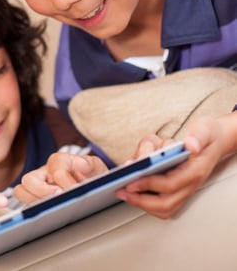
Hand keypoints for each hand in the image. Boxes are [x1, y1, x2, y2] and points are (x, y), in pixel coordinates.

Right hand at [13, 153, 106, 203]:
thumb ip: (90, 164)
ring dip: (34, 201)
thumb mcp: (96, 167)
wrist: (92, 186)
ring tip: (52, 210)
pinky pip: (25, 204)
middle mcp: (44, 172)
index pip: (55, 169)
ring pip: (21, 191)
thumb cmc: (91, 176)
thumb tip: (79, 163)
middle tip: (59, 199)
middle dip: (42, 192)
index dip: (65, 181)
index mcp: (58, 161)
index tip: (76, 191)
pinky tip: (50, 216)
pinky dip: (34, 210)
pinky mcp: (35, 198)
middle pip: (28, 179)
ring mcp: (37, 185)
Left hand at [116, 116, 230, 218]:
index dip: (148, 183)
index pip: (170, 183)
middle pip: (166, 203)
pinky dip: (147, 202)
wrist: (215, 141)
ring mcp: (185, 190)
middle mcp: (190, 184)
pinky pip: (163, 205)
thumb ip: (197, 135)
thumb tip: (191, 145)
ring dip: (142, 204)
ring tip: (123, 193)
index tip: (130, 181)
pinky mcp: (178, 191)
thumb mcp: (204, 128)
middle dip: (141, 200)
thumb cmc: (206, 135)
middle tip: (121, 191)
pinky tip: (132, 192)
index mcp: (195, 169)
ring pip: (164, 208)